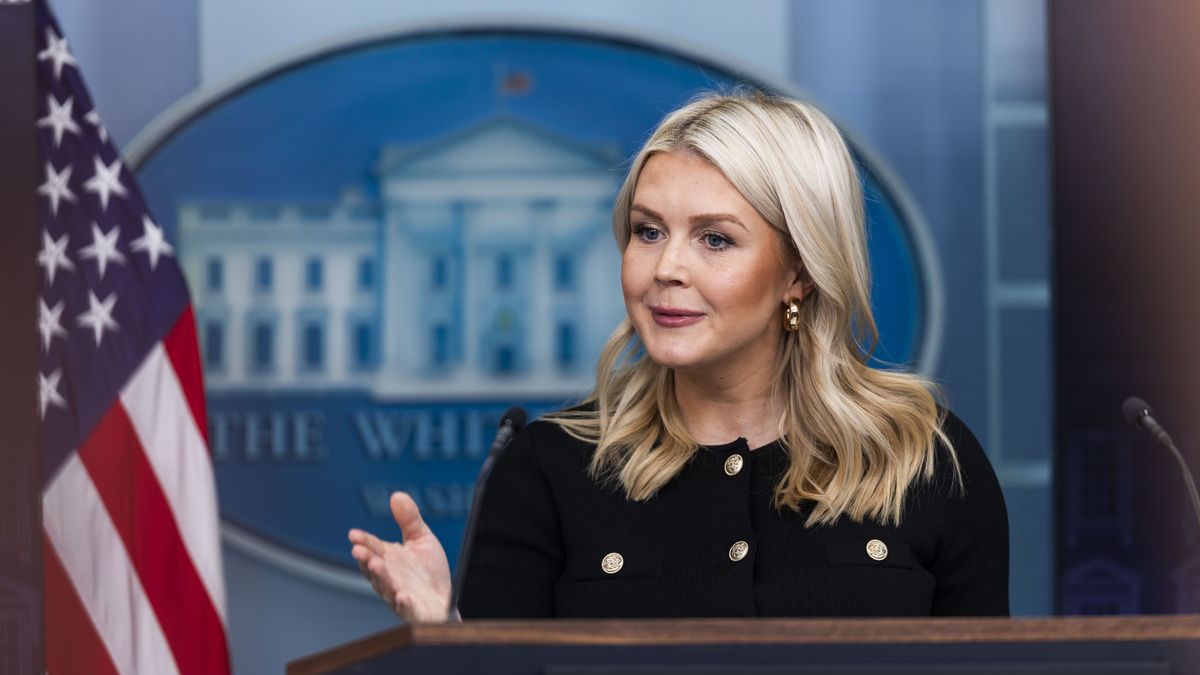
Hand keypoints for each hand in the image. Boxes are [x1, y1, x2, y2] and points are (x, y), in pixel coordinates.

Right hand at [348, 491, 452, 622]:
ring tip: (376, 565)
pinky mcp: (413, 610)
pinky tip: (402, 596)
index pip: (372, 547)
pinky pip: (406, 609)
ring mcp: (399, 594)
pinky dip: (403, 604)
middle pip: (373, 568)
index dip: (363, 541)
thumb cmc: (428, 570)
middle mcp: (389, 577)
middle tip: (359, 550)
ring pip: (385, 587)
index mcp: (388, 559)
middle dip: (366, 559)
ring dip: (380, 577)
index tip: (353, 534)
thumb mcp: (421, 538)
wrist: (444, 600)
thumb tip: (397, 495)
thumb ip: (409, 519)